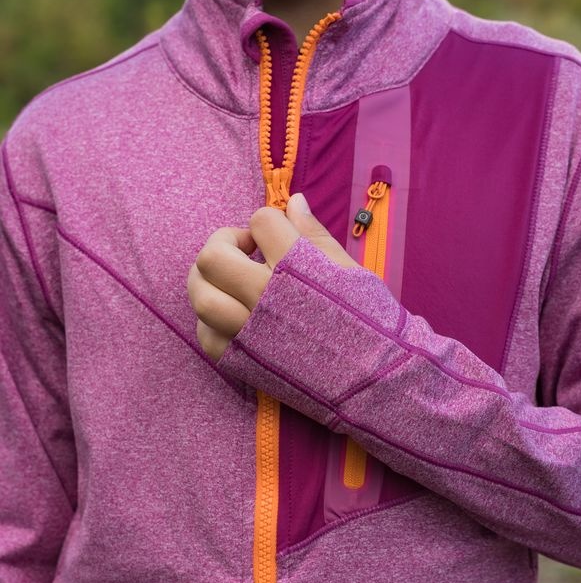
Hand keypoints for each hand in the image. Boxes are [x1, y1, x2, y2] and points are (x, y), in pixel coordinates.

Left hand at [187, 192, 359, 361]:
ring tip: (231, 280)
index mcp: (296, 268)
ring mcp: (250, 333)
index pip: (261, 222)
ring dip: (209, 281)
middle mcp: (265, 297)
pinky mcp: (244, 363)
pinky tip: (233, 314)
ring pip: (201, 296)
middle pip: (212, 257)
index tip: (278, 233)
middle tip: (246, 250)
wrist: (377, 381)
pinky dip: (212, 321)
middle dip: (224, 242)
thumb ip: (315, 235)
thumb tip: (293, 201)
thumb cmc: (371, 323)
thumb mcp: (350, 271)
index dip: (269, 221)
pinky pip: (206, 336)